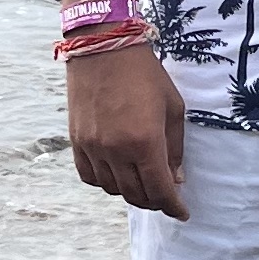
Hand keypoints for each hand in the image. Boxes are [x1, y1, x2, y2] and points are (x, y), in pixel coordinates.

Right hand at [67, 40, 189, 215]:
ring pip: (112, 189)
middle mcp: (116, 150)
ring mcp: (93, 146)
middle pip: (136, 195)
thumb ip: (175, 148)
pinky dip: (105, 182)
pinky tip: (117, 174)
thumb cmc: (145, 74)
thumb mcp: (172, 108)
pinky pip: (90, 176)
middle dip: (154, 201)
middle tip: (165, 197)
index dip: (173, 207)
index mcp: (145, 142)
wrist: (103, 46)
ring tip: (143, 183)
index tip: (181, 213)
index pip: (160, 191)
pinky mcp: (77, 140)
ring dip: (131, 192)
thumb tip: (176, 179)